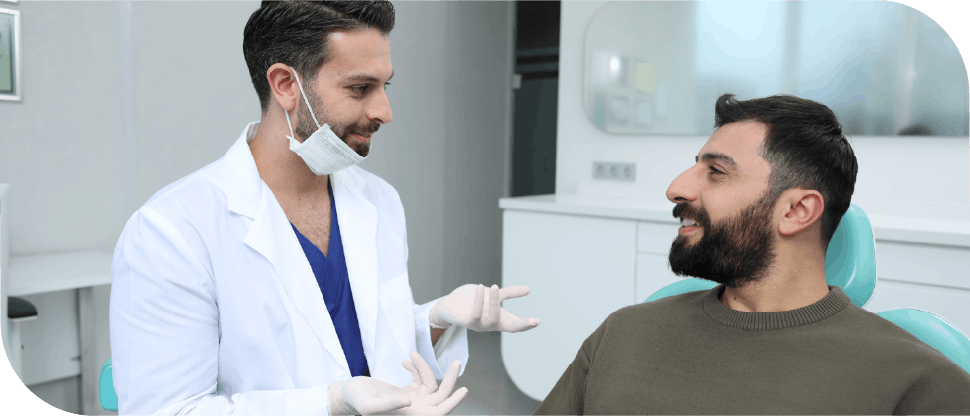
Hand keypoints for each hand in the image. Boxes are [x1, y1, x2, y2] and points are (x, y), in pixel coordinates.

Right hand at [328, 351, 467, 414]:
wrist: (347, 394)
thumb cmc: (356, 401)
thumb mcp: (371, 404)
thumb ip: (391, 404)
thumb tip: (410, 400)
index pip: (438, 412)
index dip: (452, 403)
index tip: (464, 389)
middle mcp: (414, 410)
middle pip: (440, 396)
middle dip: (449, 380)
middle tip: (456, 363)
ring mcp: (411, 401)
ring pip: (430, 384)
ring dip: (425, 368)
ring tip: (412, 355)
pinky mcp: (407, 392)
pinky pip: (420, 379)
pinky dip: (416, 368)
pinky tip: (406, 361)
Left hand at [429, 284, 540, 332]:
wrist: (450, 306)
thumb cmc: (473, 302)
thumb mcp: (493, 297)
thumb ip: (509, 293)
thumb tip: (528, 290)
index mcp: (499, 320)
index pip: (516, 325)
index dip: (527, 324)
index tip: (539, 321)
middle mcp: (492, 325)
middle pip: (510, 327)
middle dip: (522, 324)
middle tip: (534, 319)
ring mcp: (480, 325)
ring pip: (492, 317)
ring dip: (494, 302)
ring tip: (494, 286)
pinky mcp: (467, 321)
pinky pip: (475, 313)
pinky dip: (479, 300)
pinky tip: (482, 287)